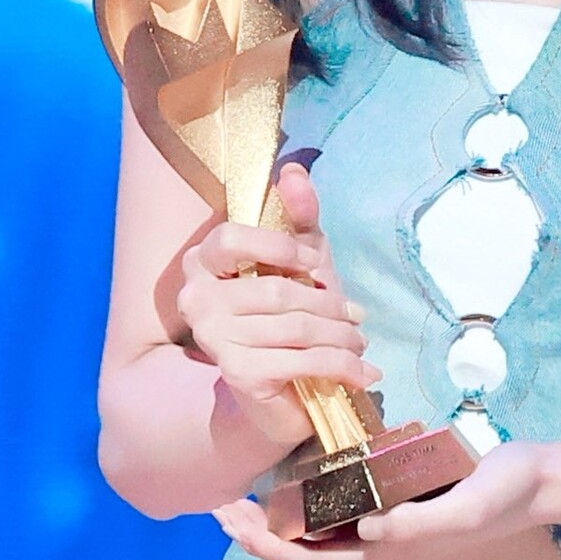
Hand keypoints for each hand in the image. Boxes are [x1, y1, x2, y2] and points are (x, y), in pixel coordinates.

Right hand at [178, 163, 381, 450]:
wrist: (277, 389)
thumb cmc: (288, 312)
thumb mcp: (299, 257)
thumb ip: (298, 215)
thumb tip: (294, 170)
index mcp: (202, 261)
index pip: (231, 238)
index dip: (280, 247)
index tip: (318, 265)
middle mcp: (196, 299)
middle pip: (275, 290)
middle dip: (328, 303)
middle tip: (357, 314)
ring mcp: (213, 339)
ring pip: (294, 327)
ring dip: (341, 336)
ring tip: (361, 341)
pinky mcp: (238, 375)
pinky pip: (302, 361)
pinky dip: (342, 366)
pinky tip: (364, 372)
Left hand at [214, 440, 547, 559]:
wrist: (537, 481)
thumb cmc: (504, 490)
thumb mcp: (468, 505)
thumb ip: (420, 523)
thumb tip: (365, 530)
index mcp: (391, 553)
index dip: (265, 547)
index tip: (232, 521)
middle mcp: (382, 547)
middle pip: (304, 552)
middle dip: (257, 535)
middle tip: (218, 507)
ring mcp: (389, 527)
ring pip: (318, 534)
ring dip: (276, 520)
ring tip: (243, 493)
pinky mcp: (397, 504)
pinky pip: (341, 511)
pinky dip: (308, 500)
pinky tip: (295, 476)